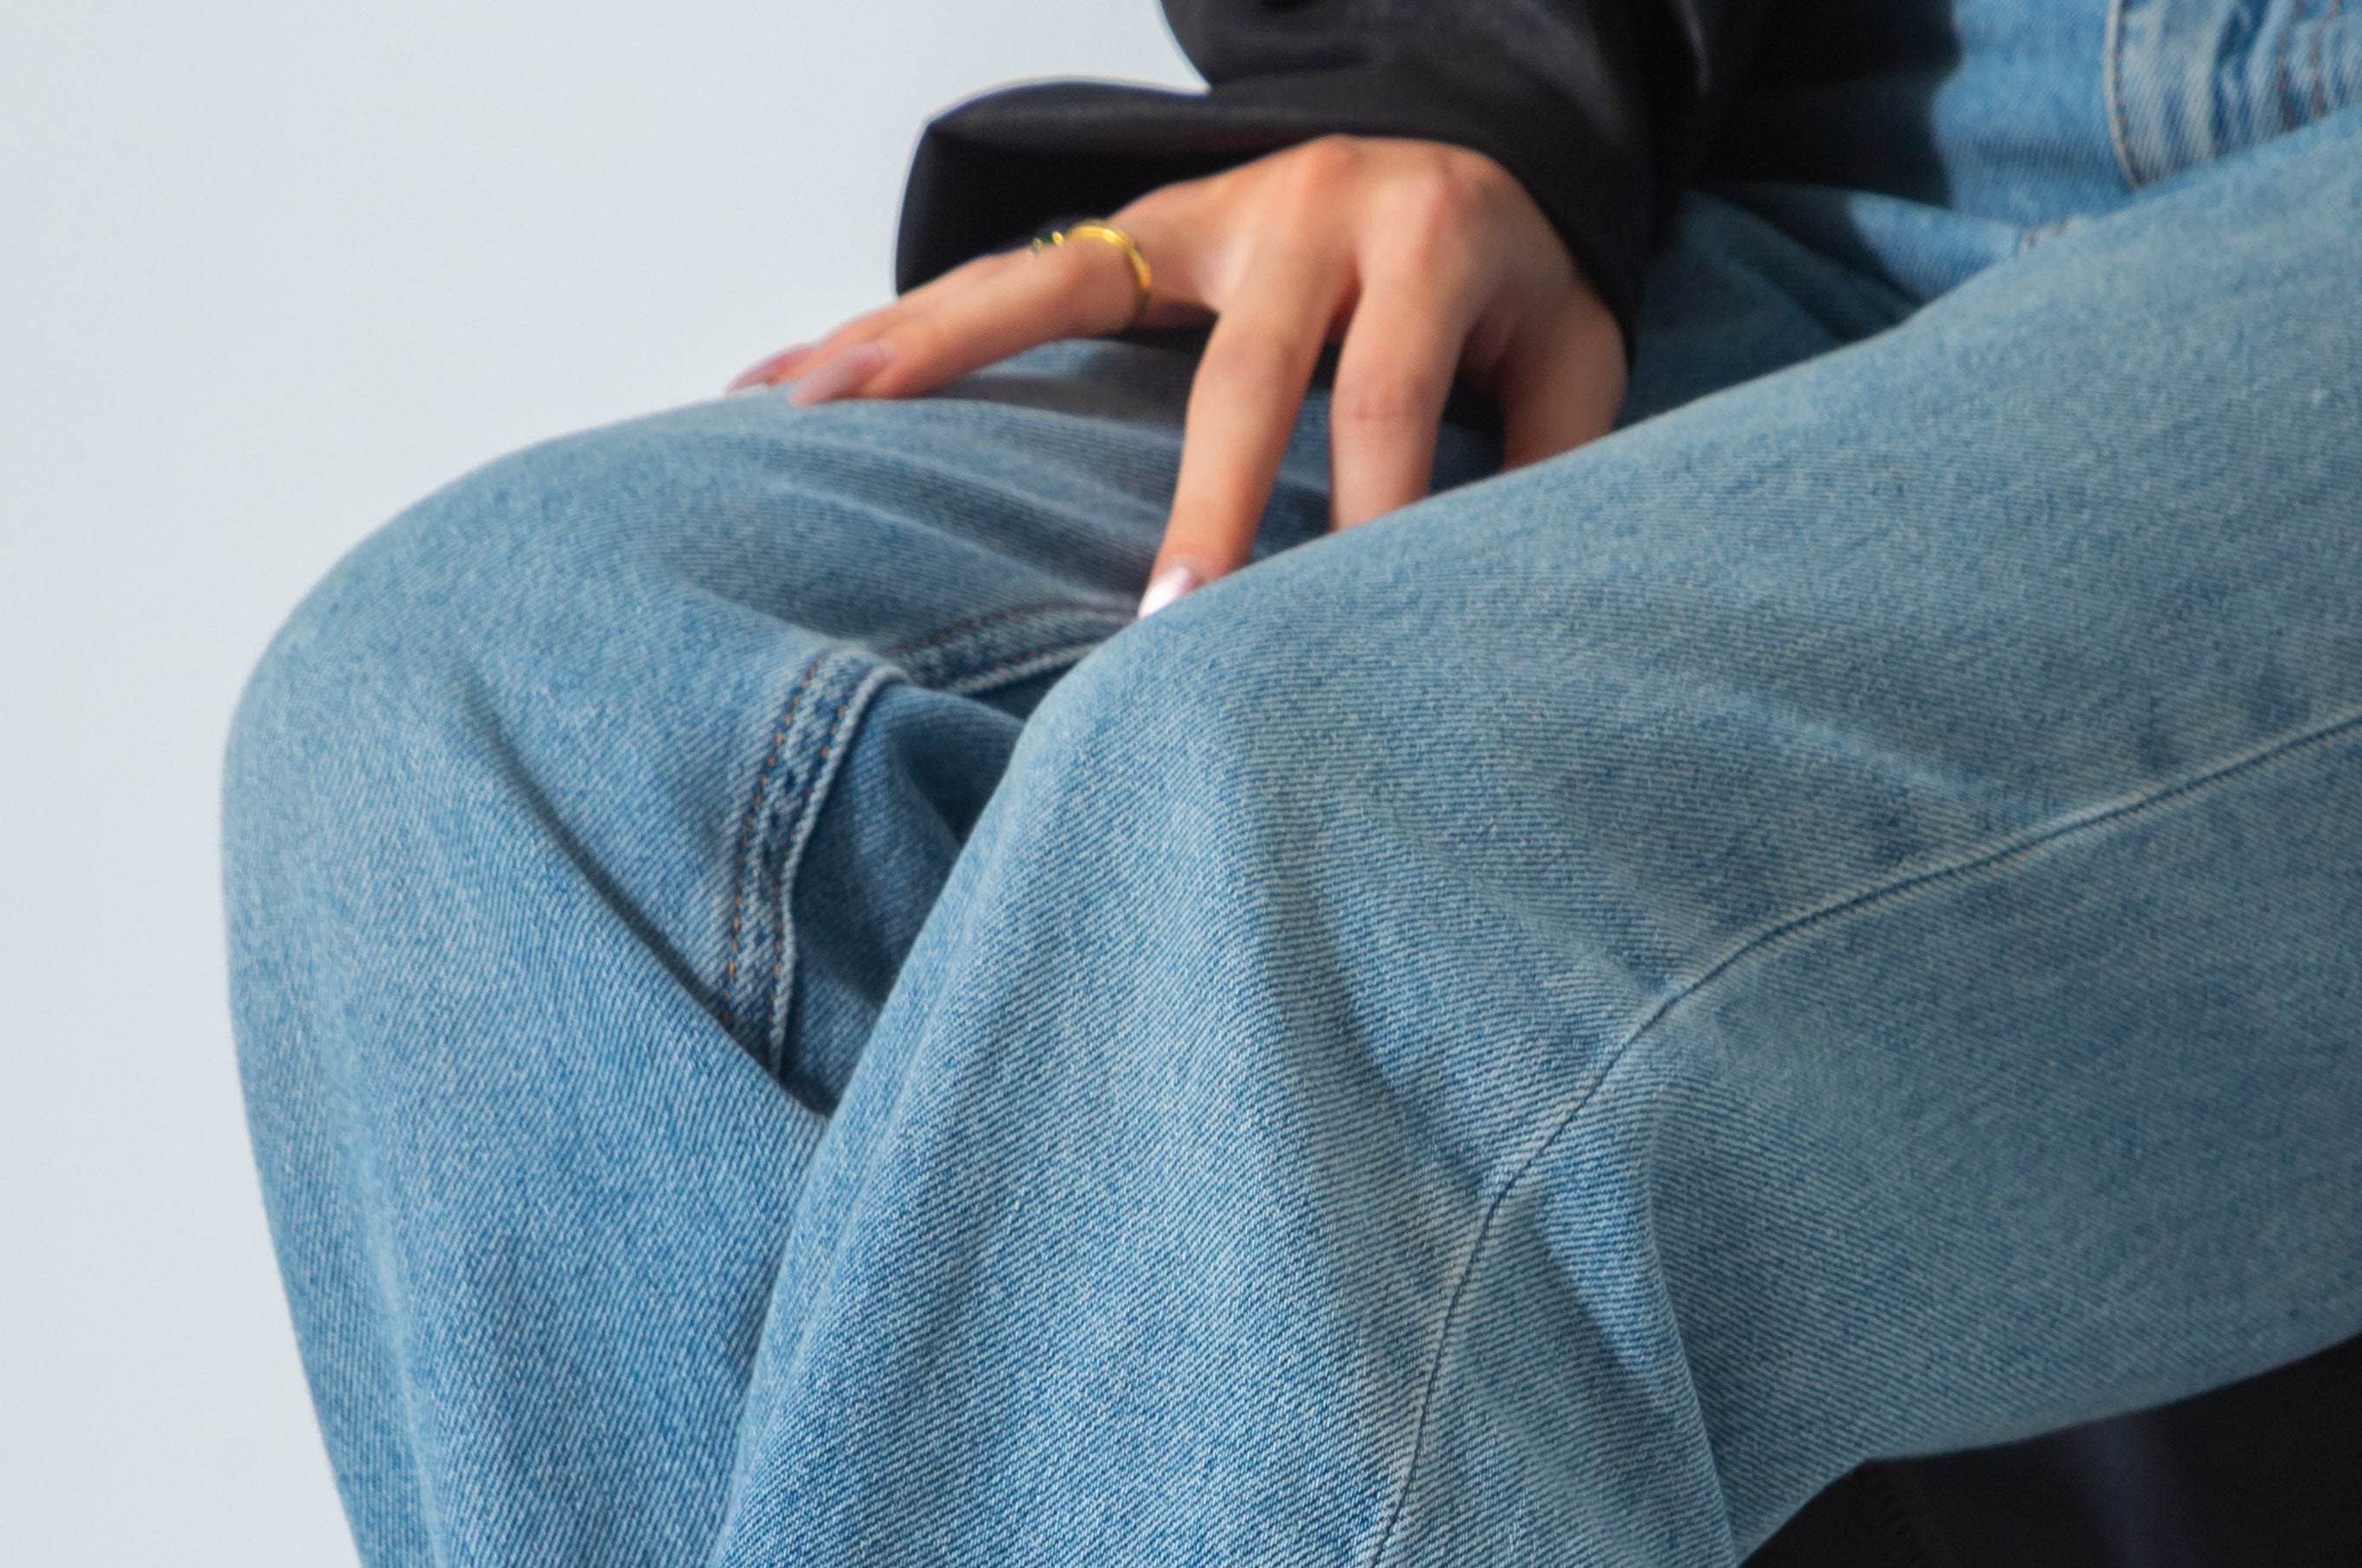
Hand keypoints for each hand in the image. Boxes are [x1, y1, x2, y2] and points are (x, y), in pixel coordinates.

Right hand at [734, 137, 1627, 613]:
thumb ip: (1555, 467)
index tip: (1336, 637)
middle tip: (1167, 623)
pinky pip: (1003, 283)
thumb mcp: (1575, 360)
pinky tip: (785, 382)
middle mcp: (1306, 206)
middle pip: (1244, 366)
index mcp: (1426, 239)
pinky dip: (899, 332)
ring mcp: (1201, 211)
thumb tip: (1497, 612)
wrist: (1472, 136)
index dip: (1372, 511)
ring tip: (815, 410)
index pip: (1391, 394)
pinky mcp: (1133, 232)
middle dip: (1206, 497)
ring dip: (938, 352)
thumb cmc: (1510, 288)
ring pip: (1064, 284)